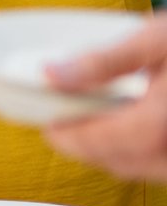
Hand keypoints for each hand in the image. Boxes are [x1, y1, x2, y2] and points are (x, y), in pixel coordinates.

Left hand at [44, 16, 166, 180]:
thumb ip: (104, 60)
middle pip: (125, 162)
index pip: (111, 141)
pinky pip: (163, 166)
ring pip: (145, 168)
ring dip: (113, 155)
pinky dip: (140, 155)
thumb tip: (52, 74)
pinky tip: (128, 133)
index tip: (50, 125)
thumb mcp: (155, 36)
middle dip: (88, 148)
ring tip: (91, 129)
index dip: (73, 136)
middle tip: (63, 128)